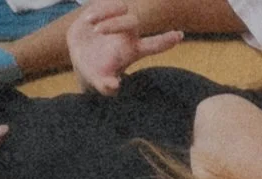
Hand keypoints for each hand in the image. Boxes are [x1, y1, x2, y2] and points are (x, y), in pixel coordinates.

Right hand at [68, 0, 183, 95]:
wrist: (81, 59)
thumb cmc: (96, 73)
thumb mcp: (100, 83)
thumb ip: (107, 86)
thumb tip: (114, 86)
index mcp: (133, 51)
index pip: (154, 45)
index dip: (166, 41)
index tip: (180, 35)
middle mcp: (129, 33)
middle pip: (133, 21)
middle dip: (116, 23)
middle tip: (97, 31)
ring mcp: (118, 20)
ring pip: (120, 6)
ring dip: (105, 13)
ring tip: (91, 25)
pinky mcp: (105, 11)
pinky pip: (105, 2)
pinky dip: (97, 9)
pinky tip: (88, 20)